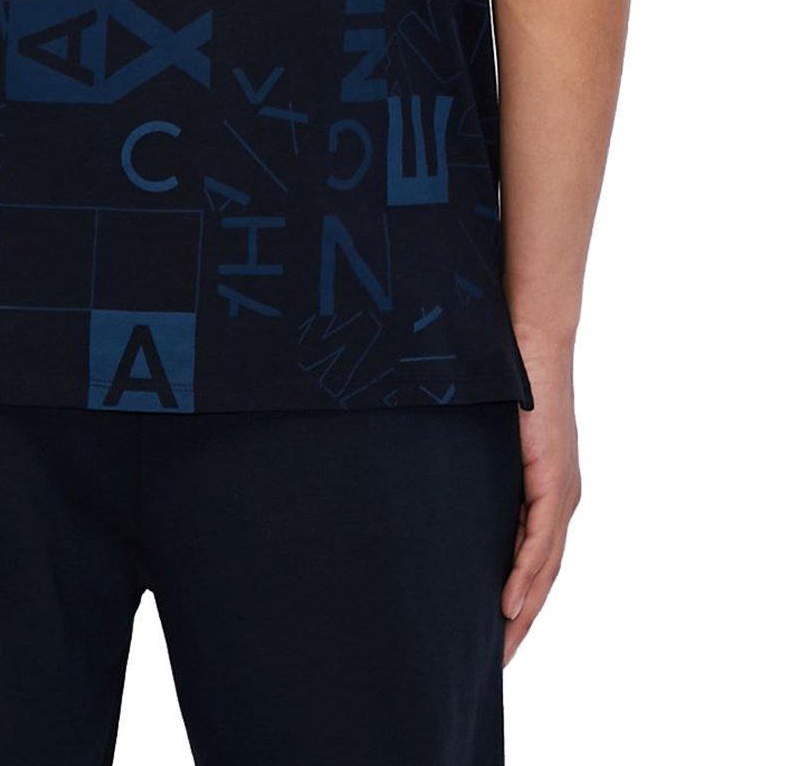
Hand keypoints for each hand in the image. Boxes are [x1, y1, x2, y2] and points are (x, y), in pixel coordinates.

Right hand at [501, 342, 581, 664]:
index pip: (533, 558)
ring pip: (545, 567)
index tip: (493, 635)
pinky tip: (508, 604)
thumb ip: (472, 468)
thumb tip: (436, 488)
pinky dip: (525, 576)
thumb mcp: (484, 437)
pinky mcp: (553, 477)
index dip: (517, 600)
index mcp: (543, 488)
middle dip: (520, 622)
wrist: (527, 334)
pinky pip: (540, 541)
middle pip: (544, 575)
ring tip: (500, 647)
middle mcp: (560, 496)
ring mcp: (559, 489)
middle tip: (495, 662)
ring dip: (523, 611)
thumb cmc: (501, 374)